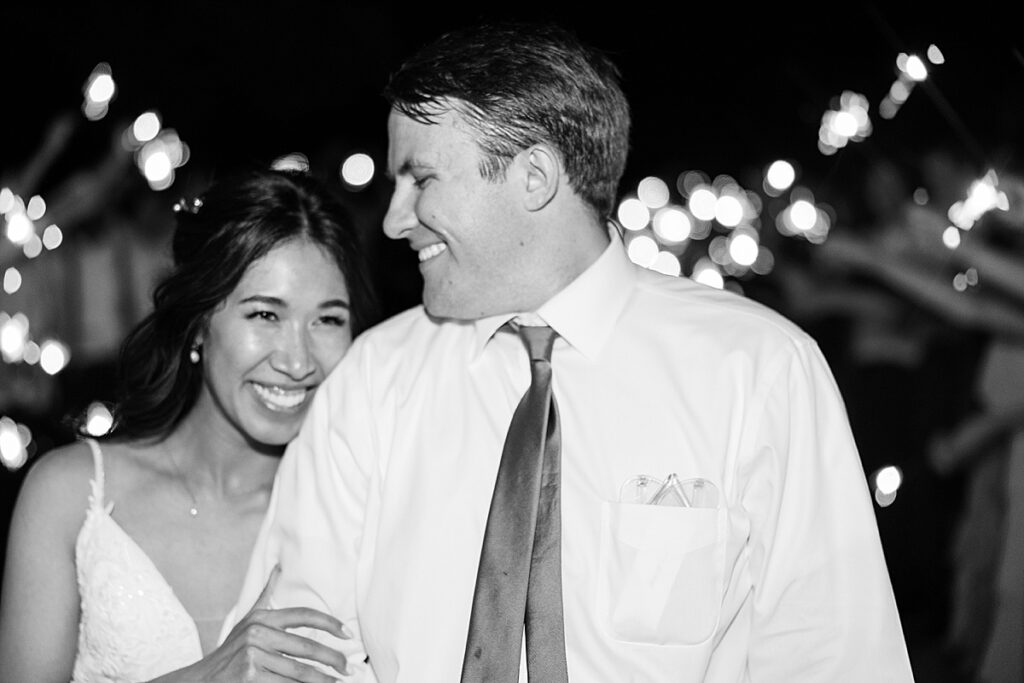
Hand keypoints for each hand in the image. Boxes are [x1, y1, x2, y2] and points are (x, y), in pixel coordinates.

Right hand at [151, 565, 351, 681]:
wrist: (199, 680)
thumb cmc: (229, 652)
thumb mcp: (246, 621)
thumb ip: (265, 595)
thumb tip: (279, 566)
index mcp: (262, 618)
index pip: (304, 615)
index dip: (330, 624)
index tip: (348, 635)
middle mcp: (258, 633)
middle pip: (307, 647)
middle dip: (333, 659)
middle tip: (350, 669)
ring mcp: (253, 655)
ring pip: (300, 671)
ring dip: (323, 680)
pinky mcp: (250, 676)